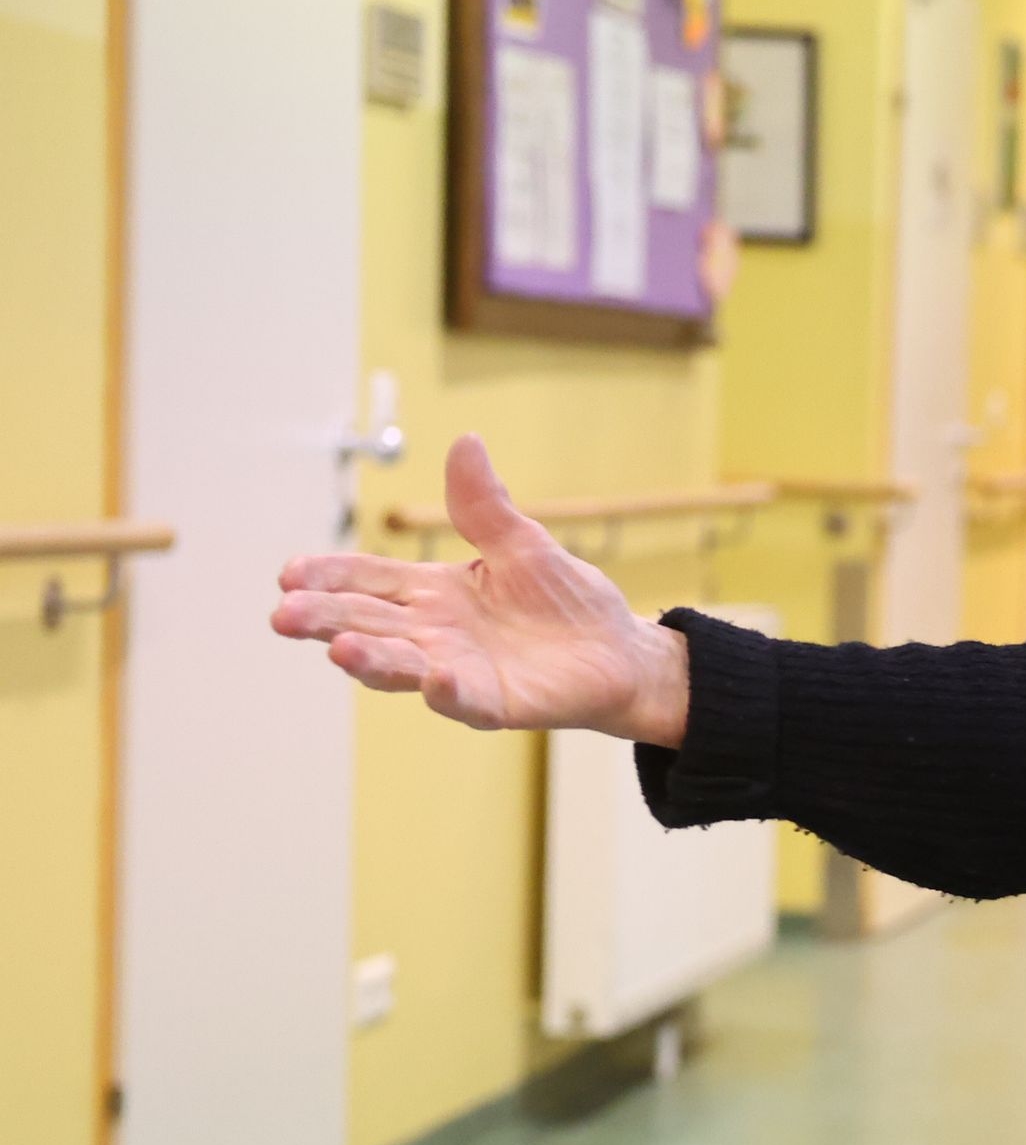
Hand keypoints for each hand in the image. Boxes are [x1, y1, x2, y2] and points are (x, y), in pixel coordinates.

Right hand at [269, 435, 690, 743]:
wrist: (623, 652)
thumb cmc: (566, 601)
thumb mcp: (522, 543)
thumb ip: (484, 506)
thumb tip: (465, 441)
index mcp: (433, 592)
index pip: (367, 580)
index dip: (328, 576)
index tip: (289, 571)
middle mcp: (435, 634)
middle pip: (367, 624)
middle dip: (325, 620)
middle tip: (283, 615)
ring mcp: (461, 670)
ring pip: (402, 665)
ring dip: (370, 659)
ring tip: (338, 648)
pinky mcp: (497, 702)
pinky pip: (466, 700)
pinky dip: (447, 690)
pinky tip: (433, 679)